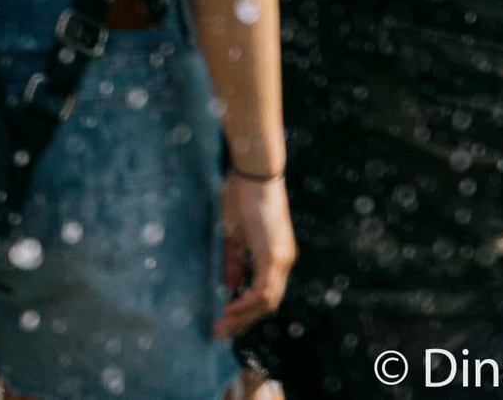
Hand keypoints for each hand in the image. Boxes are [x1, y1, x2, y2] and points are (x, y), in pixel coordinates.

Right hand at [216, 171, 294, 336]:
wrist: (254, 171)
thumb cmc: (241, 195)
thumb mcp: (233, 234)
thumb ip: (233, 262)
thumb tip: (228, 287)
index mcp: (274, 256)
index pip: (263, 294)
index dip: (244, 310)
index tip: (222, 319)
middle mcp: (283, 262)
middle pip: (267, 303)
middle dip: (242, 320)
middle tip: (219, 331)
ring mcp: (282, 259)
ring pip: (267, 301)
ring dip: (243, 316)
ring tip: (220, 325)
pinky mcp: (275, 254)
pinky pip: (263, 289)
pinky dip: (246, 302)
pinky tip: (228, 307)